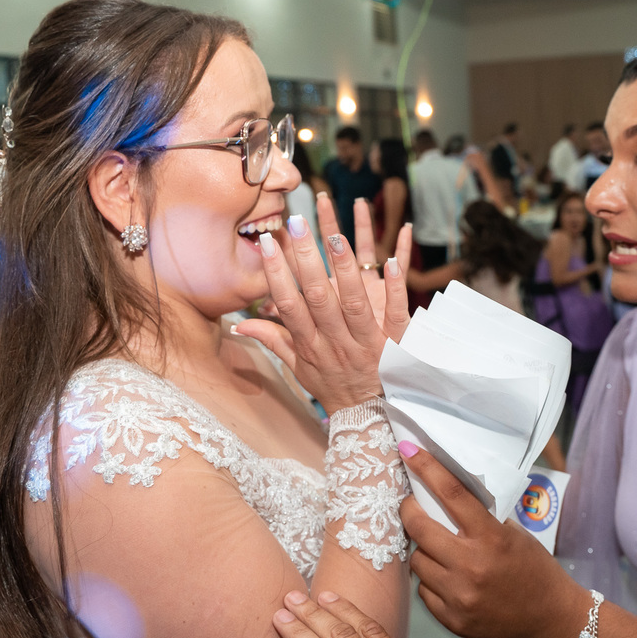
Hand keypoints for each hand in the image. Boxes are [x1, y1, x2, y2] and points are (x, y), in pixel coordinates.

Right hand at [236, 192, 411, 412]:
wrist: (369, 415)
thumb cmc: (332, 386)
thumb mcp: (298, 368)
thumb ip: (274, 341)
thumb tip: (240, 324)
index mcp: (311, 345)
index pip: (290, 305)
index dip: (277, 274)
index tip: (269, 243)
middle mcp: (337, 341)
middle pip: (319, 297)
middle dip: (306, 259)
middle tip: (297, 222)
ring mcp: (367, 342)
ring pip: (355, 302)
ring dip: (345, 268)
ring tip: (336, 235)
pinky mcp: (395, 342)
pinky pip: (396, 312)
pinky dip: (394, 287)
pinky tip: (391, 260)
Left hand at [400, 444, 575, 637]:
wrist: (551, 620)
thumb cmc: (535, 570)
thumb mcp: (514, 534)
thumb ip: (480, 518)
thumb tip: (443, 495)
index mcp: (491, 538)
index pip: (452, 493)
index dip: (427, 468)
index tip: (409, 450)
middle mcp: (471, 566)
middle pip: (420, 528)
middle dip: (409, 511)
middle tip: (412, 506)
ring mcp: (459, 596)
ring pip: (417, 561)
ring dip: (423, 550)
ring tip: (438, 550)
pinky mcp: (452, 620)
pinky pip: (424, 590)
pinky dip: (431, 580)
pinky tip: (447, 579)